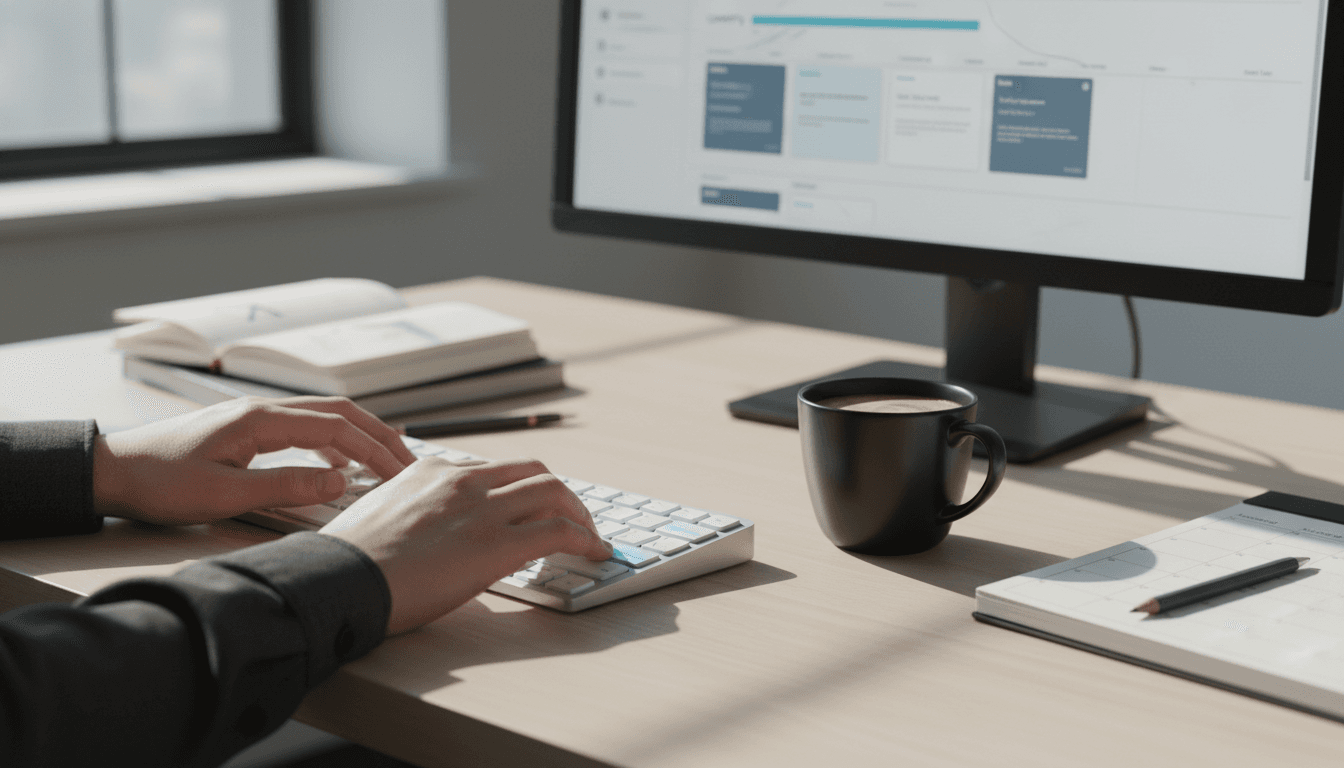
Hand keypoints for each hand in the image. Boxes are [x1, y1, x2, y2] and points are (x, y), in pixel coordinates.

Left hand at [94, 396, 416, 524]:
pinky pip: (303, 429)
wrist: (111, 472)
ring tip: (384, 463)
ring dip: (358, 437)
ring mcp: (254, 417)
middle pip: (339, 413)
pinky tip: (336, 468)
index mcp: (261, 420)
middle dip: (379, 436)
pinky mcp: (245, 430)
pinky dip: (332, 443)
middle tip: (409, 463)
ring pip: (323, 418)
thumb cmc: (159, 483)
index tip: (401, 474)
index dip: (374, 450)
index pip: (337, 428)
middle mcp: (262, 410)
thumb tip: (340, 483)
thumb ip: (287, 487)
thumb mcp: (225, 494)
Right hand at [320, 457, 613, 633]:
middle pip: (532, 471)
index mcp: (428, 470)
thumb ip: (410, 512)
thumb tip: (425, 534)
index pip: (491, 470)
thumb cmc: (347, 564)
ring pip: (553, 491)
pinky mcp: (496, 543)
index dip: (518, 489)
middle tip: (572, 516)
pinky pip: (558, 530)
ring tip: (590, 535)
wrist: (337, 582)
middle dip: (559, 493)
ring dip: (579, 513)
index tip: (528, 506)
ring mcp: (481, 509)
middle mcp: (460, 480)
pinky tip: (595, 552)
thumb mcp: (378, 517)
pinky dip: (585, 539)